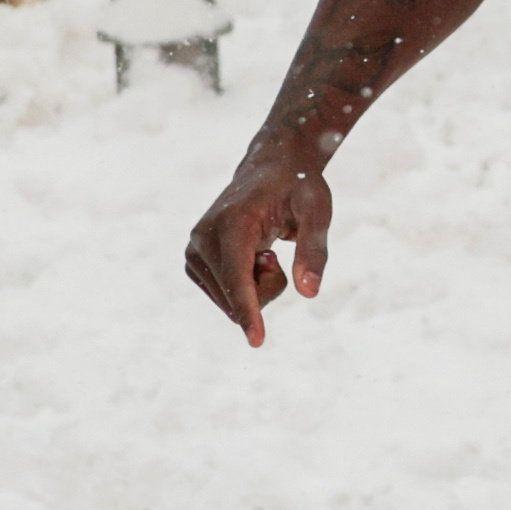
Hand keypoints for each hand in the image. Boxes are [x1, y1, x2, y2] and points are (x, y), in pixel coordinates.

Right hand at [184, 131, 335, 343]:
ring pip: (230, 303)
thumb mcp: (318, 211)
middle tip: (276, 253)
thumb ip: (314, 250)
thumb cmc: (297, 188)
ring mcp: (193, 250)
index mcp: (232, 223)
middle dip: (268, 288)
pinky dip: (245, 287)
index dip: (249, 311)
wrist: (270, 168)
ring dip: (257, 287)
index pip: (238, 278)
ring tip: (263, 250)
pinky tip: (251, 256)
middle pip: (238, 297)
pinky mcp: (192, 261)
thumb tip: (309, 292)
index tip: (257, 341)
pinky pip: (224, 298)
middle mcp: (203, 237)